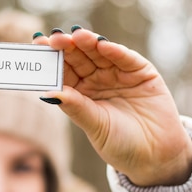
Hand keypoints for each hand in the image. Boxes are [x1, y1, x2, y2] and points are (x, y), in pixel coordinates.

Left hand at [35, 28, 191, 185]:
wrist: (155, 156)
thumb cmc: (120, 144)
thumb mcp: (95, 125)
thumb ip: (76, 107)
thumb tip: (49, 93)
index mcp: (80, 93)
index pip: (63, 71)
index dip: (51, 58)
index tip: (37, 44)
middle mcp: (97, 80)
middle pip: (79, 59)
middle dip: (68, 47)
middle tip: (56, 37)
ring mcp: (119, 74)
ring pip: (100, 54)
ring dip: (89, 43)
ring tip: (77, 35)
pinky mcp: (141, 72)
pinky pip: (126, 59)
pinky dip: (115, 51)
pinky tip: (102, 44)